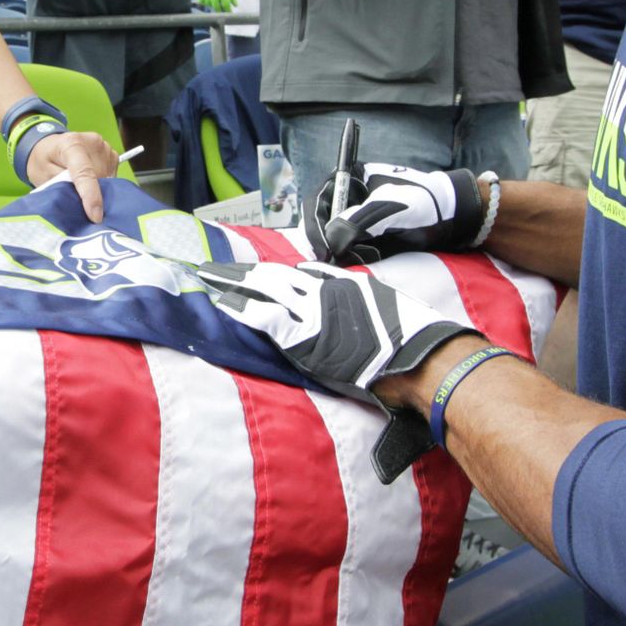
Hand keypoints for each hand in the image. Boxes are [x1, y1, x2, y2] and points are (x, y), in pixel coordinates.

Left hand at [25, 129, 117, 221]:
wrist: (49, 146)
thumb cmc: (44, 160)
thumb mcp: (44, 175)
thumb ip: (61, 186)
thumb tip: (79, 203)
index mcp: (71, 144)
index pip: (85, 173)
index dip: (91, 196)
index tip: (95, 216)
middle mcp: (92, 142)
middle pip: (99, 178)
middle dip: (91, 194)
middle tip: (77, 199)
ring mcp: (104, 147)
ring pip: (108, 179)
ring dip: (98, 189)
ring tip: (81, 187)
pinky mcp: (112, 153)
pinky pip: (111, 176)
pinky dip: (102, 183)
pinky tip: (90, 181)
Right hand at [192, 0, 236, 12]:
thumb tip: (235, 5)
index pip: (226, 5)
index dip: (228, 11)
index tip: (229, 13)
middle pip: (217, 7)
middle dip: (221, 10)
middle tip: (222, 11)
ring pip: (209, 5)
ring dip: (213, 5)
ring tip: (215, 2)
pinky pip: (202, 2)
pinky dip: (205, 3)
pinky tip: (208, 0)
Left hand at [193, 259, 475, 482]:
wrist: (418, 357)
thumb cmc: (410, 339)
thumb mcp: (384, 309)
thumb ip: (359, 303)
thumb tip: (341, 300)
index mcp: (343, 286)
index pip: (299, 275)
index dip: (272, 274)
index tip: (254, 271)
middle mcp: (324, 292)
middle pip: (273, 276)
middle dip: (242, 272)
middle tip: (216, 267)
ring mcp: (312, 312)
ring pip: (262, 289)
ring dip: (232, 283)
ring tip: (208, 278)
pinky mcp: (304, 336)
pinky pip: (264, 317)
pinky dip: (241, 308)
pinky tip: (222, 302)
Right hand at [305, 160, 485, 264]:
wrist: (452, 218)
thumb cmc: (424, 202)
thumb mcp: (389, 207)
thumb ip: (357, 221)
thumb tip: (332, 241)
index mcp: (350, 180)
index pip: (319, 200)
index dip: (314, 224)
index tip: (323, 248)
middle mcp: (348, 199)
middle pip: (319, 221)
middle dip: (321, 242)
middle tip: (327, 261)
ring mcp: (355, 220)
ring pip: (330, 239)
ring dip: (333, 253)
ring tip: (346, 263)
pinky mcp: (365, 239)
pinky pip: (345, 251)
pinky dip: (345, 260)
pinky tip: (352, 266)